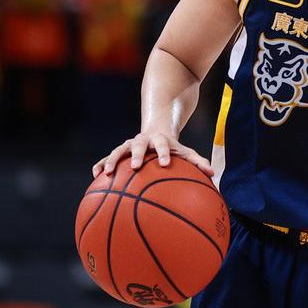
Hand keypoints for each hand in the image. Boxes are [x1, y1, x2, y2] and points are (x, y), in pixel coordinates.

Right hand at [91, 131, 214, 178]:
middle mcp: (142, 141)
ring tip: (106, 174)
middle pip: (137, 145)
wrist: (156, 130)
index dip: (164, 153)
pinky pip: (106, 158)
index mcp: (160, 141)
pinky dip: (99, 165)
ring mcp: (128, 146)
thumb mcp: (185, 152)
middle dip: (136, 155)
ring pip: (117, 151)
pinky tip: (95, 177)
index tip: (166, 164)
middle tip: (136, 167)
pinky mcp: (118, 152)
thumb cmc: (172, 147)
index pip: (162, 145)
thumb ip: (198, 162)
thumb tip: (212, 174)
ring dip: (111, 160)